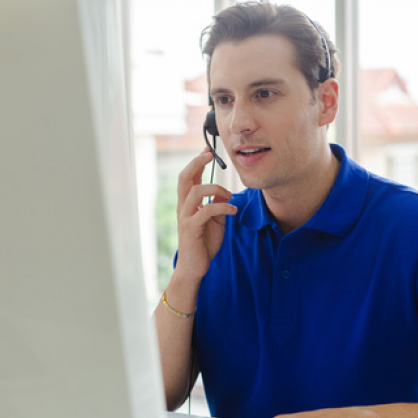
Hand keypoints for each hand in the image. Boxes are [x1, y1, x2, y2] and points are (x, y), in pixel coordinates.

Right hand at [174, 149, 236, 281]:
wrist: (195, 267)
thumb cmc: (204, 243)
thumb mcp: (215, 221)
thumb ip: (218, 205)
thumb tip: (225, 192)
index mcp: (188, 203)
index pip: (189, 177)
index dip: (197, 162)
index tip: (208, 150)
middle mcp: (183, 207)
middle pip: (184, 177)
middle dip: (197, 163)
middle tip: (210, 155)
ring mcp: (186, 217)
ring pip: (195, 191)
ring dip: (216, 188)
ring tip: (230, 195)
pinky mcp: (191, 229)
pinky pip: (206, 211)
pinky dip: (222, 207)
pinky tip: (233, 211)